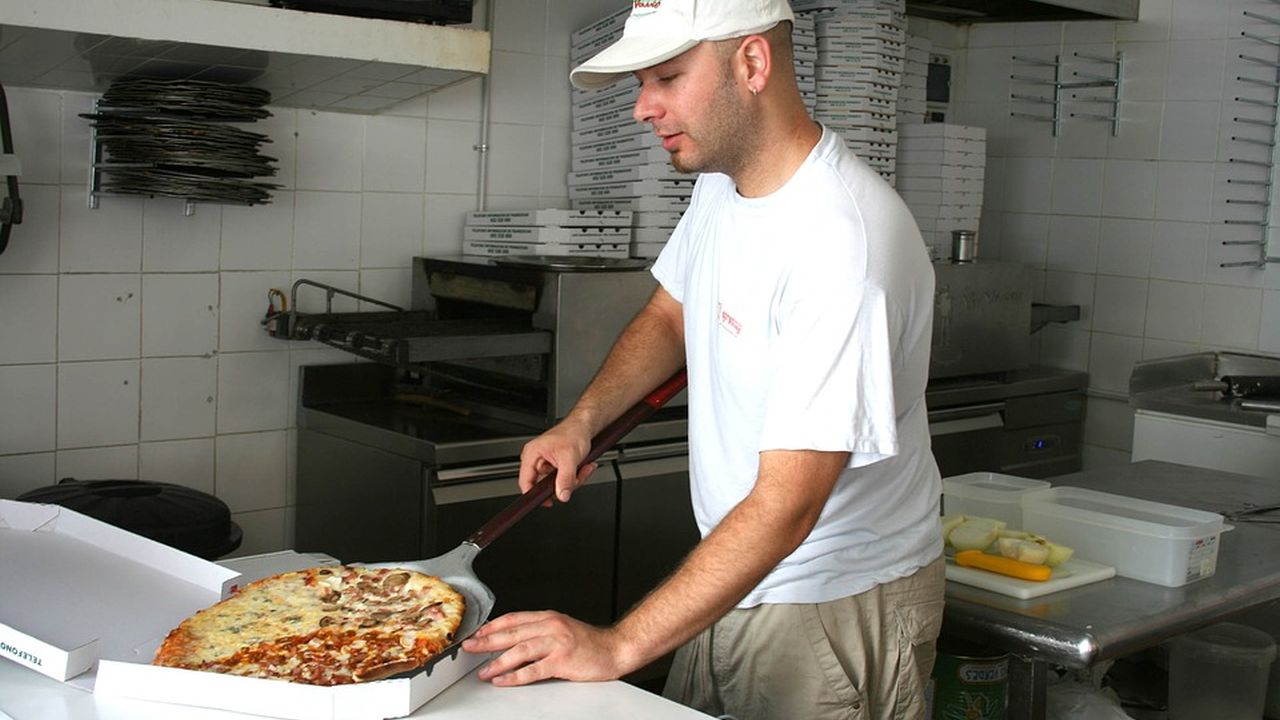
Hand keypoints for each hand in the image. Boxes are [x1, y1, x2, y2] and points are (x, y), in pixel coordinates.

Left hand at [461, 611, 630, 685]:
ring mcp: (557, 643)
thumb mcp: (562, 629)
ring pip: (519, 650)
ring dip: (497, 661)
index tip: (477, 633)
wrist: (616, 649)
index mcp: (549, 618)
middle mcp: (551, 627)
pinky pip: (533, 670)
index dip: (492, 626)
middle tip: (469, 647)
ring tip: (483, 670)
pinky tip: (503, 680)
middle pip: (512, 633)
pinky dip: (515, 676)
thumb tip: (514, 641)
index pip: (513, 618)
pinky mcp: (562, 661)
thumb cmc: (590, 643)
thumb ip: (540, 632)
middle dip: (487, 641)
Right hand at [518, 421, 595, 503]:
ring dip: (573, 479)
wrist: (584, 426)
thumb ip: (565, 478)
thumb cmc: (573, 432)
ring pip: (556, 484)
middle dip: (563, 484)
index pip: (525, 482)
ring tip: (582, 468)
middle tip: (575, 477)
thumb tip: (561, 495)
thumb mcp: (569, 457)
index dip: (534, 495)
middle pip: (544, 486)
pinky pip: (563, 480)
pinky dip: (575, 476)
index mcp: (532, 454)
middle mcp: (536, 460)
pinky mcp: (556, 467)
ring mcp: (546, 464)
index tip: (547, 502)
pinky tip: (582, 467)